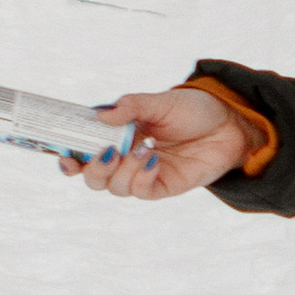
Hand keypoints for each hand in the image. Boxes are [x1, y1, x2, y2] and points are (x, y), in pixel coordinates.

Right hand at [64, 85, 250, 198]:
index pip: (83, 151)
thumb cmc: (193, 110)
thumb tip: (101, 116)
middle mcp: (125, 157)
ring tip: (145, 147)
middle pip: (93, 178)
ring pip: (114, 187)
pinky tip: (154, 160)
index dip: (68, 158)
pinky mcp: (161, 185)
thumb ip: (131, 106)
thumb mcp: (160, 102)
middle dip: (93, 169)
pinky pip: (140, 192)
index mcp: (117, 134)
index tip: (65, 156)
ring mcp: (142, 173)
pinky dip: (141, 178)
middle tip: (107, 152)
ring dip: (124, 169)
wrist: (229, 124)